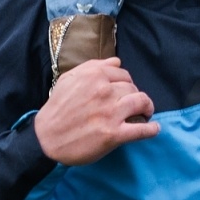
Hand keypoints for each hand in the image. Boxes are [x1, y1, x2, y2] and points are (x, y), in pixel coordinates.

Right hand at [34, 57, 158, 165]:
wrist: (46, 138)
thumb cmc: (58, 108)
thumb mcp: (70, 79)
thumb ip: (93, 67)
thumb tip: (117, 61)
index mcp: (95, 75)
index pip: (124, 74)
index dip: (126, 83)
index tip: (126, 92)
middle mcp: (105, 91)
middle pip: (134, 88)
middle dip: (135, 95)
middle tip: (133, 105)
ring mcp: (111, 113)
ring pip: (142, 102)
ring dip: (147, 108)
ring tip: (145, 113)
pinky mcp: (113, 134)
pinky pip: (142, 129)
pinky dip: (151, 129)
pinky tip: (154, 128)